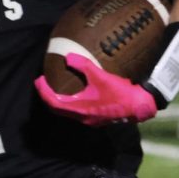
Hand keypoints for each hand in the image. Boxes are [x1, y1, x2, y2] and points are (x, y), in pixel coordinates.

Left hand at [35, 54, 157, 126]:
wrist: (139, 106)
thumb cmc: (120, 93)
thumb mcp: (101, 76)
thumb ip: (83, 66)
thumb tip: (68, 57)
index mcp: (80, 109)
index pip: (54, 102)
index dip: (43, 91)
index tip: (39, 80)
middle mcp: (82, 118)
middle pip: (58, 109)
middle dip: (49, 96)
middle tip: (44, 83)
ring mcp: (90, 120)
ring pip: (68, 112)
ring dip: (60, 100)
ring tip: (58, 87)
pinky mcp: (98, 119)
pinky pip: (77, 111)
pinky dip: (71, 102)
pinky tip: (77, 93)